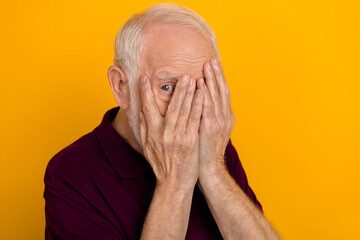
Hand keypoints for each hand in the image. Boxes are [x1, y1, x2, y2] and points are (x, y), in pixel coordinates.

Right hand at [138, 74, 203, 189]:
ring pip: (185, 111)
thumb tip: (141, 110)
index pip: (147, 108)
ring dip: (189, 93)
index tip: (144, 78)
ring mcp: (179, 137)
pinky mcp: (192, 141)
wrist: (174, 182)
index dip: (145, 92)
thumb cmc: (160, 164)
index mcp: (152, 133)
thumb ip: (144, 127)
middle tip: (181, 74)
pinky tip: (201, 95)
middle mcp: (165, 133)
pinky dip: (198, 106)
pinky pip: (195, 120)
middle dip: (176, 89)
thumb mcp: (147, 147)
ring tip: (192, 78)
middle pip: (171, 106)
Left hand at [197, 58, 234, 174]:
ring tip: (207, 66)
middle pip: (222, 91)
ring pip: (217, 96)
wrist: (209, 168)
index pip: (222, 94)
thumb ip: (207, 116)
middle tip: (211, 59)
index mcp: (225, 117)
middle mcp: (225, 118)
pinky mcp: (210, 128)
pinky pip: (208, 108)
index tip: (214, 65)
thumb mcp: (209, 130)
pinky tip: (201, 84)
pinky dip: (206, 95)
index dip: (219, 79)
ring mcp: (219, 122)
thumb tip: (201, 103)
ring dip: (212, 80)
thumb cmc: (205, 150)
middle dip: (217, 75)